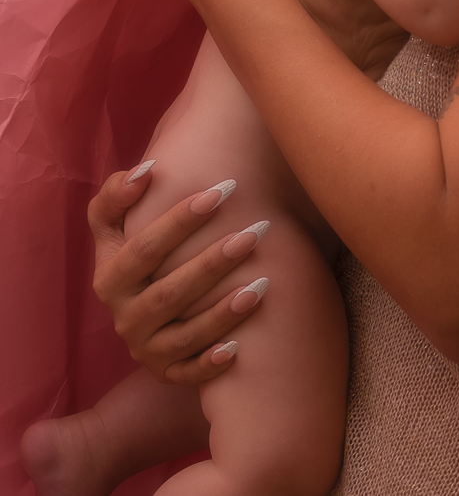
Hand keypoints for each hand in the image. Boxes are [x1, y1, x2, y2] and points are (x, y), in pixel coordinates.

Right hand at [88, 166, 267, 383]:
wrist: (145, 306)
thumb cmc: (141, 251)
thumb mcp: (116, 225)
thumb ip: (116, 195)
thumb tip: (145, 171)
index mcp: (109, 278)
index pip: (144, 248)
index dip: (179, 220)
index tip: (221, 191)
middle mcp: (124, 317)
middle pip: (169, 292)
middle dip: (213, 262)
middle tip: (256, 231)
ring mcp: (145, 349)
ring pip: (184, 335)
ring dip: (222, 312)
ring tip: (261, 284)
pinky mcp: (166, 372)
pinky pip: (189, 374)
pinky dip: (210, 364)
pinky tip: (239, 348)